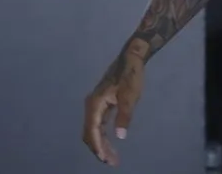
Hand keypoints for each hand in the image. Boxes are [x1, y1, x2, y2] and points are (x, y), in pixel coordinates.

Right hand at [82, 48, 145, 166]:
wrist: (131, 58)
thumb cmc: (130, 76)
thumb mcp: (129, 97)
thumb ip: (124, 117)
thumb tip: (120, 137)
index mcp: (95, 104)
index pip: (92, 131)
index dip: (98, 147)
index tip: (105, 159)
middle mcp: (91, 105)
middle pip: (90, 133)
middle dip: (99, 149)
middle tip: (111, 162)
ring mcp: (96, 104)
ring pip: (94, 129)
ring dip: (101, 143)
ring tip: (112, 157)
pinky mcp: (102, 103)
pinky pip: (99, 124)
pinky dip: (103, 135)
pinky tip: (111, 143)